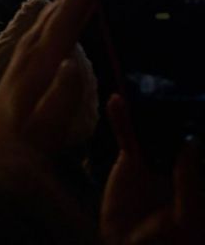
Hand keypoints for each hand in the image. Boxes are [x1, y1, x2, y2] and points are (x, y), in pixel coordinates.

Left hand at [0, 0, 113, 152]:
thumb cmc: (19, 146)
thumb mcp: (40, 132)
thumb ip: (58, 101)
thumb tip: (73, 63)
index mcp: (40, 61)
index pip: (68, 16)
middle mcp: (31, 47)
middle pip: (62, 5)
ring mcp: (26, 49)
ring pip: (55, 9)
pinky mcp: (26, 56)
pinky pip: (52, 21)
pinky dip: (67, 4)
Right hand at [101, 94, 203, 244]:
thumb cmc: (167, 241)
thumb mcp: (188, 218)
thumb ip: (190, 183)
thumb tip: (190, 142)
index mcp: (197, 179)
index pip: (197, 146)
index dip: (194, 122)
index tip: (193, 97)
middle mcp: (179, 165)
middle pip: (175, 131)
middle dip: (170, 109)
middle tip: (160, 84)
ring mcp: (155, 162)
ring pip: (151, 130)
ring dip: (143, 110)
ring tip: (137, 88)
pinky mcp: (132, 162)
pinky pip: (127, 136)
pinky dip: (121, 119)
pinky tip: (115, 103)